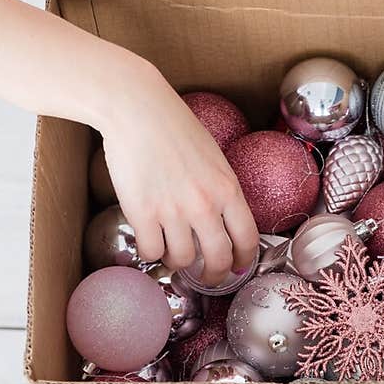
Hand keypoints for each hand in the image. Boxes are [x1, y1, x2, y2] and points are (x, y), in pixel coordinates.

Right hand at [100, 58, 257, 283]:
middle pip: (217, 260)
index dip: (243, 261)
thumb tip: (224, 221)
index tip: (236, 267)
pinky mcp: (142, 213)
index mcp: (228, 189)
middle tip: (205, 276)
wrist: (136, 107)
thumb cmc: (174, 126)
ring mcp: (173, 211)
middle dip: (213, 276)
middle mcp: (204, 205)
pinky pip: (151, 251)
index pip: (247, 240)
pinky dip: (150, 253)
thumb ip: (222, 190)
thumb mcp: (214, 158)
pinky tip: (149, 241)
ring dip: (176, 262)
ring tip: (170, 249)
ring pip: (182, 260)